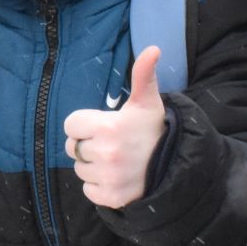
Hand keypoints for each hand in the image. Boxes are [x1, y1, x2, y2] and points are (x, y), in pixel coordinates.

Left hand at [63, 47, 166, 209]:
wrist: (175, 166)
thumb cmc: (155, 130)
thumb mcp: (147, 101)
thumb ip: (143, 74)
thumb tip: (153, 49)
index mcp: (108, 127)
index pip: (70, 125)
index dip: (84, 125)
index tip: (102, 126)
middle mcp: (105, 153)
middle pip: (73, 148)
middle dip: (87, 144)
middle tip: (110, 143)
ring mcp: (107, 177)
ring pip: (80, 169)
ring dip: (92, 165)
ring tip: (115, 160)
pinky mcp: (110, 196)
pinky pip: (88, 189)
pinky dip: (97, 185)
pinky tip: (115, 176)